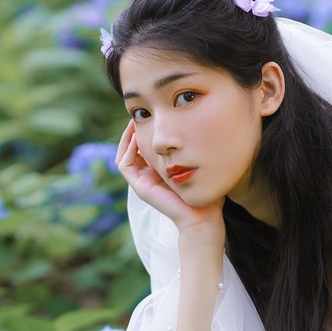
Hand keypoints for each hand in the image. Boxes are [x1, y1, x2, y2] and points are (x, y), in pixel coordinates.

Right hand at [115, 120, 224, 237]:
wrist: (203, 217)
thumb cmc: (207, 194)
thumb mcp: (199, 166)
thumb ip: (194, 151)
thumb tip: (200, 127)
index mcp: (160, 171)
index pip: (145, 146)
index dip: (145, 130)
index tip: (153, 114)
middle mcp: (149, 176)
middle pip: (132, 148)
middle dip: (133, 130)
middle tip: (140, 113)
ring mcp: (143, 182)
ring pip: (124, 155)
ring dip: (127, 137)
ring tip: (134, 120)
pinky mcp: (141, 188)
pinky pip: (125, 165)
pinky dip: (127, 149)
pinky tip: (136, 136)